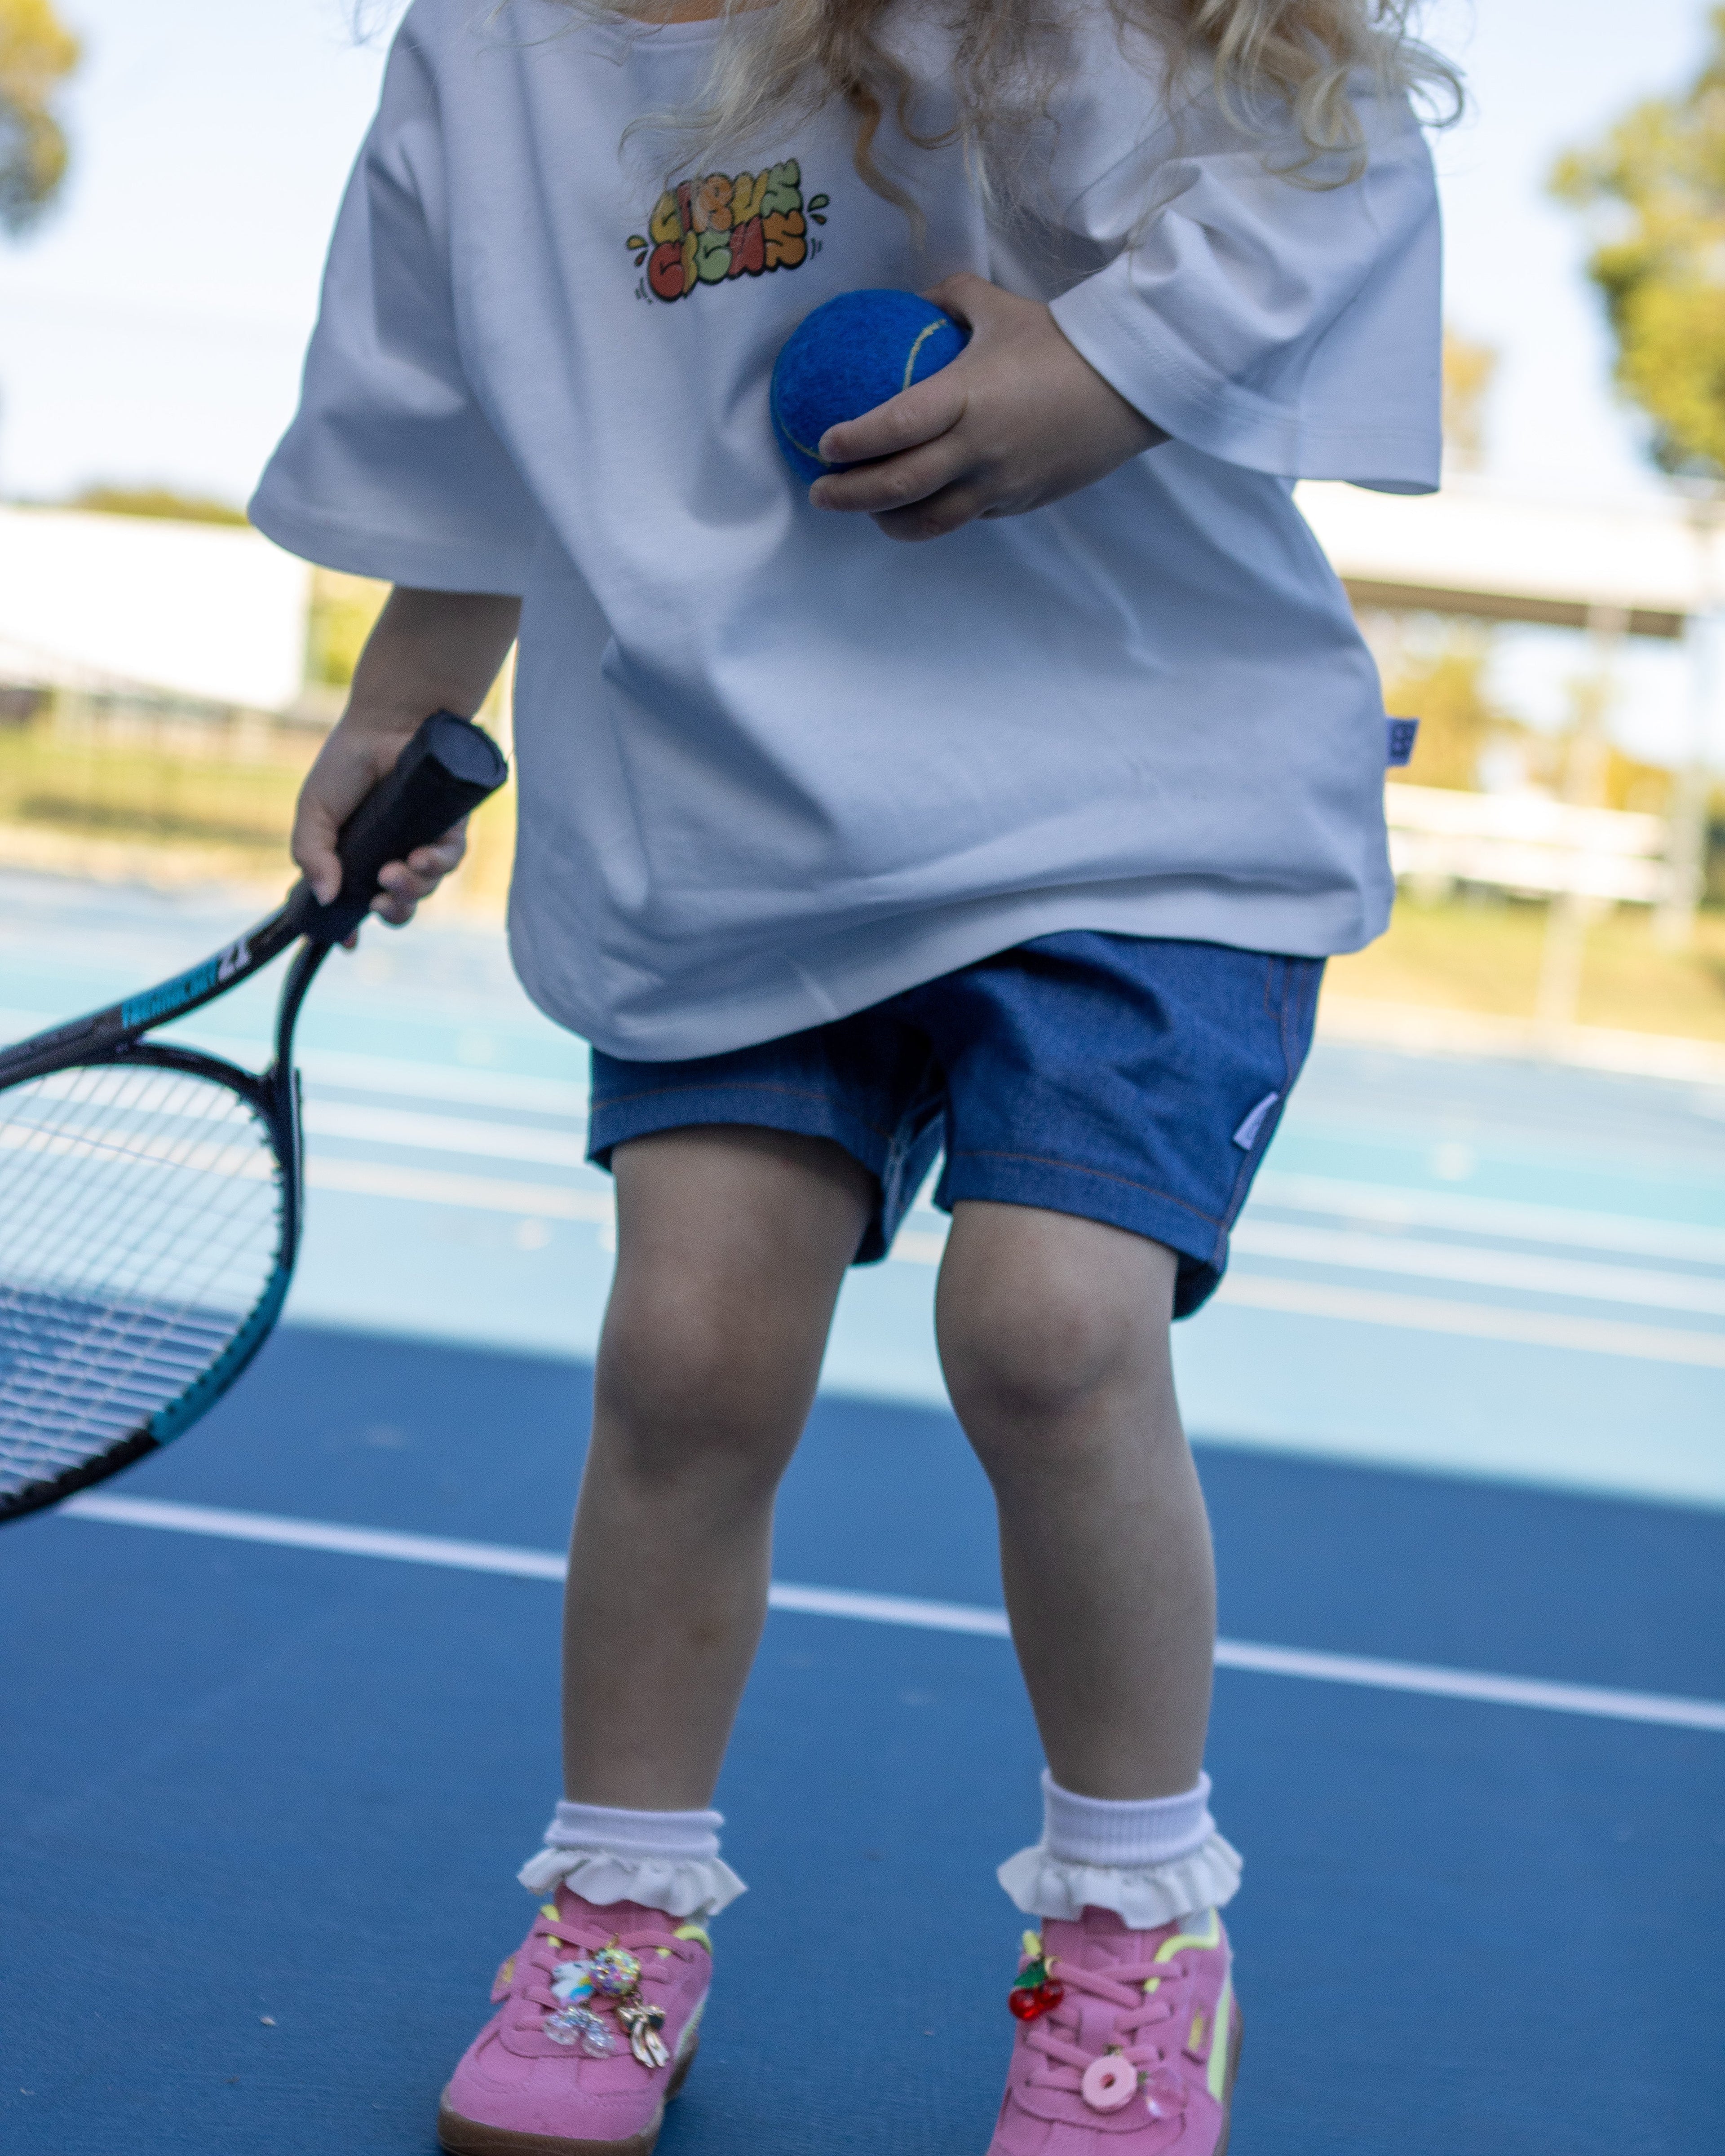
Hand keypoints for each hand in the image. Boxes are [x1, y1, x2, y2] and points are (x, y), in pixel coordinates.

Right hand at [289, 586, 520, 935]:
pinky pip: (451, 860)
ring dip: (412, 888)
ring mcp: (423, 844)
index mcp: (359, 859)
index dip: (354, 928)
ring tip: (395, 872)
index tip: (349, 944)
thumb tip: (324, 896)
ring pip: (427, 887)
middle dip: (394, 912)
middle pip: (401, 905)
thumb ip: (311, 856)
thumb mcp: (314, 813)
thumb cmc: (346, 765)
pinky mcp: (450, 828)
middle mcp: (393, 856)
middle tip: (381, 901)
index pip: (359, 905)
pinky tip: (422, 857)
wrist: (384, 724)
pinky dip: (437, 865)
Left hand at [808, 273, 1165, 541]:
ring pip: (929, 521)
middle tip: (820, 492)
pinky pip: (965, 518)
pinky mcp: (1017, 504)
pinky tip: (917, 504)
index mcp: (969, 397)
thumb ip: (953, 297)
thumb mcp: (1003, 308)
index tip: (823, 444)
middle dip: (850, 496)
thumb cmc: (1064, 344)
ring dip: (887, 521)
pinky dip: (933, 515)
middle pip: (900, 487)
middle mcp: (980, 449)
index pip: (895, 427)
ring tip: (865, 511)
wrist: (1130, 388)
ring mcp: (1000, 485)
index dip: (853, 441)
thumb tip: (917, 298)